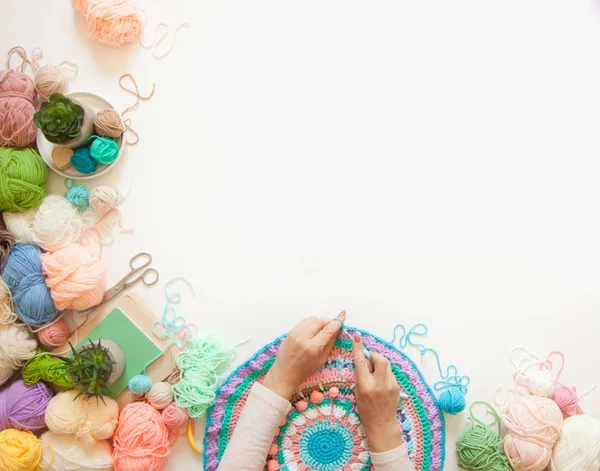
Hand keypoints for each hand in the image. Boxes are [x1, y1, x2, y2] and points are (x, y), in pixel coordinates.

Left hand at [262, 312, 344, 399]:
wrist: (284, 373)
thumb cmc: (304, 370)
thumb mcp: (321, 360)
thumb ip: (330, 343)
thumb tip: (337, 330)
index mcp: (313, 347)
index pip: (328, 329)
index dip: (337, 322)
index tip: (342, 317)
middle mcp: (303, 338)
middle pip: (319, 321)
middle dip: (329, 320)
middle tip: (334, 323)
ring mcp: (295, 334)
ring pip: (311, 319)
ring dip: (320, 320)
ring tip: (324, 326)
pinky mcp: (290, 332)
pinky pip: (303, 322)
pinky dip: (311, 322)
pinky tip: (314, 327)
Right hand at [352, 333, 403, 452]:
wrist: (382, 424)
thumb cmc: (366, 409)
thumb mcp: (358, 391)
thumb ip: (361, 375)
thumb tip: (364, 361)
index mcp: (366, 385)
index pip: (361, 362)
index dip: (358, 348)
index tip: (356, 336)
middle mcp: (379, 384)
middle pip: (380, 359)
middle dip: (374, 356)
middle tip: (369, 360)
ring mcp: (390, 385)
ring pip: (386, 365)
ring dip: (379, 365)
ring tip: (375, 375)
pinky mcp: (397, 387)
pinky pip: (390, 373)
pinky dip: (384, 373)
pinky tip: (381, 383)